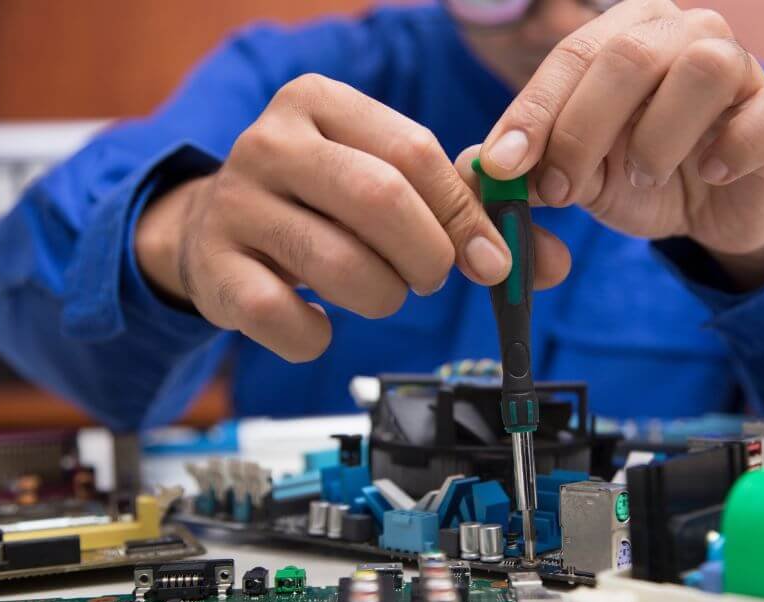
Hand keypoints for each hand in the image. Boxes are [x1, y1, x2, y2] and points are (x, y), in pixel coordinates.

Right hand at [136, 74, 570, 361]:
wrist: (215, 228)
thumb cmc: (322, 203)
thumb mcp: (386, 184)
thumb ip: (466, 212)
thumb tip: (548, 263)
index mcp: (320, 103)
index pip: (413, 151)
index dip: (464, 214)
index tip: (493, 260)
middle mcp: (270, 142)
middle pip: (380, 199)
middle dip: (428, 257)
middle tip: (433, 278)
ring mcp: (235, 204)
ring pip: (339, 265)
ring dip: (382, 297)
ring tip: (379, 291)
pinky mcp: (214, 270)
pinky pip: (287, 319)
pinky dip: (319, 336)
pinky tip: (321, 321)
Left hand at [471, 1, 763, 289]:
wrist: (713, 208)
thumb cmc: (638, 176)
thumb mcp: (575, 175)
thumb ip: (528, 168)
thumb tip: (479, 165)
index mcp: (624, 36)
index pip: (572, 56)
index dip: (534, 111)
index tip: (504, 166)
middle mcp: (683, 33)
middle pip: (631, 56)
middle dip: (584, 130)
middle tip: (562, 189)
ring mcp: (742, 65)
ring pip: (703, 68)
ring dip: (658, 137)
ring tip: (642, 178)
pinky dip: (738, 145)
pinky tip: (713, 173)